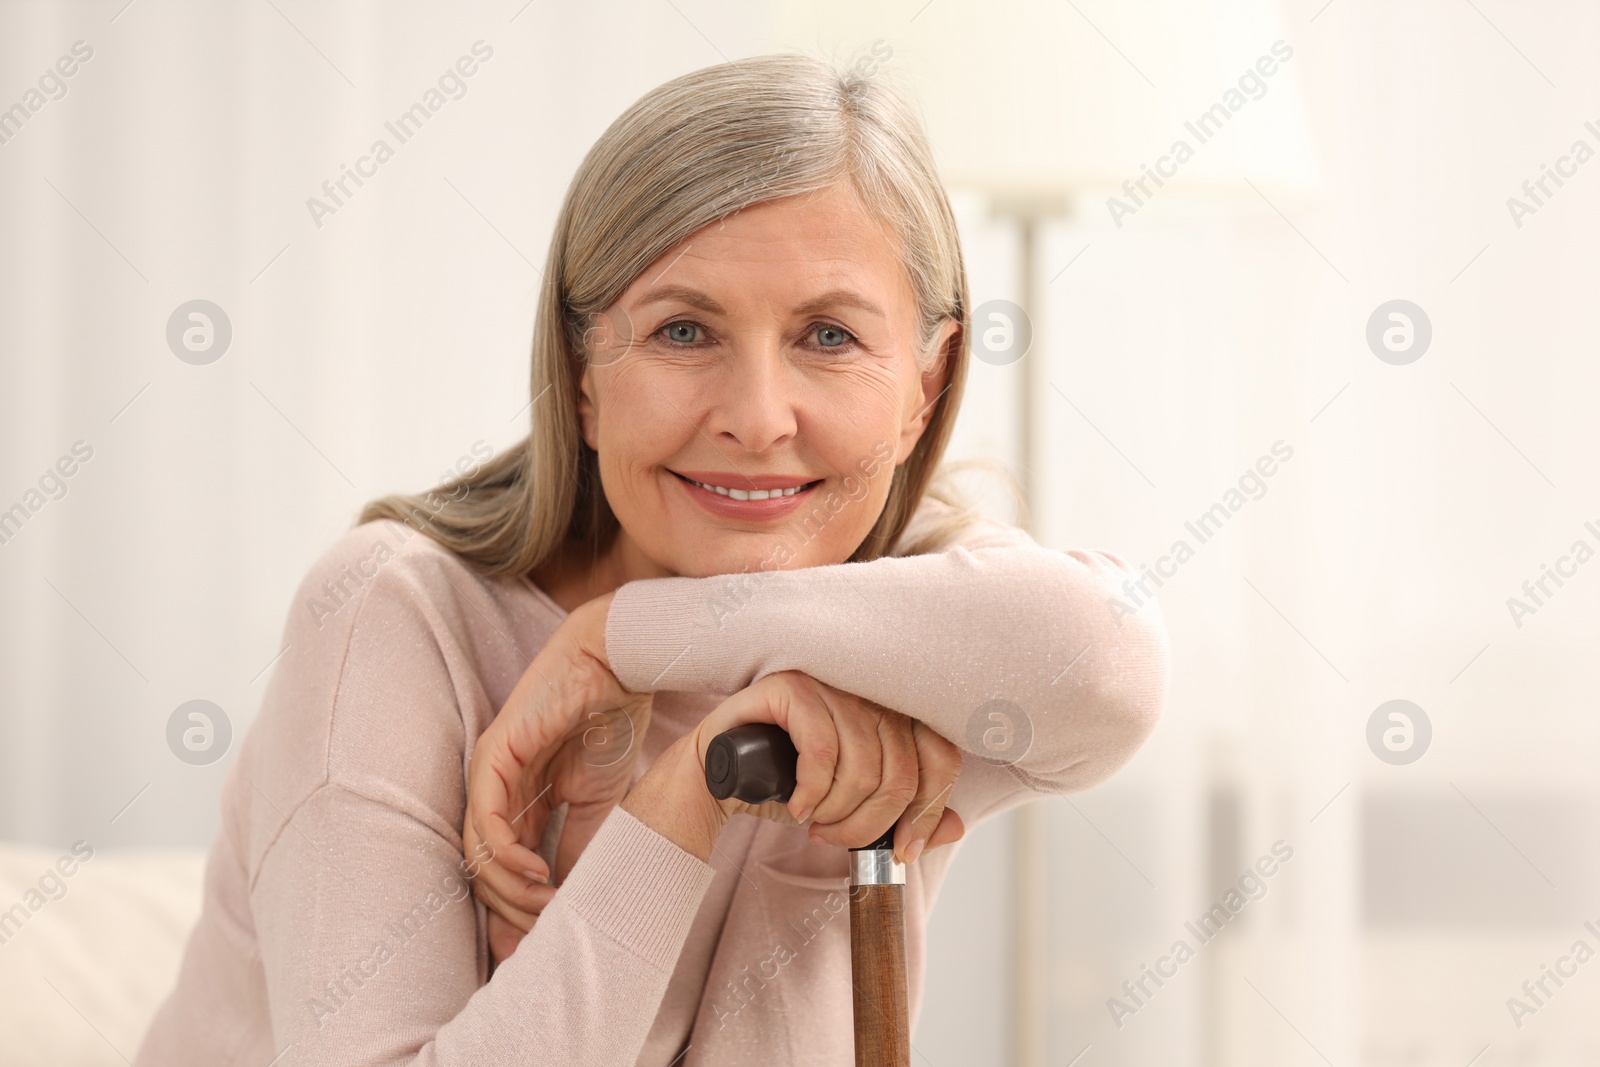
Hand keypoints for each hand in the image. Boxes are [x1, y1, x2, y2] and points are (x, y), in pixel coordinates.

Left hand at [463, 592, 652, 962]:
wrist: (620, 665)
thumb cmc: (611, 723)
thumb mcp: (602, 806)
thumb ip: (582, 851)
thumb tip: (572, 903)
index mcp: (518, 803)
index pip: (503, 874)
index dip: (520, 914)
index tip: (544, 948)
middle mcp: (494, 792)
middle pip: (485, 874)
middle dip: (516, 913)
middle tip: (550, 935)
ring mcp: (488, 775)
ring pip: (479, 856)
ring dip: (513, 892)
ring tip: (550, 909)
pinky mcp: (493, 757)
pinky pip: (485, 822)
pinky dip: (508, 857)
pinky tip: (539, 874)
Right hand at [622, 671, 965, 865]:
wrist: (716, 780)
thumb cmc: (786, 786)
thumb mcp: (853, 807)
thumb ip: (903, 813)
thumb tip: (955, 826)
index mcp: (893, 711)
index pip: (942, 757)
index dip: (929, 811)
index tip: (904, 850)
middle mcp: (869, 689)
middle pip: (903, 771)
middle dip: (870, 824)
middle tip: (836, 838)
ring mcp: (830, 681)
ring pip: (864, 766)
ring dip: (837, 813)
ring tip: (813, 821)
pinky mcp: (791, 685)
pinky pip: (822, 749)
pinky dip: (811, 792)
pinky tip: (795, 804)